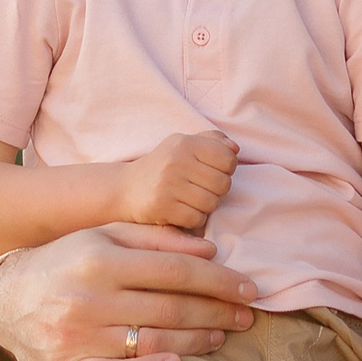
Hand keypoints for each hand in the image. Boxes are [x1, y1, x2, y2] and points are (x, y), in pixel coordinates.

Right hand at [0, 223, 256, 360]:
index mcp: (99, 258)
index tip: (250, 288)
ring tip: (220, 335)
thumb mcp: (104, 236)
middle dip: (216, 312)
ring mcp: (76, 336)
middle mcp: (88, 297)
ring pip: (151, 342)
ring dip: (195, 342)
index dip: (219, 280)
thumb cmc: (68, 262)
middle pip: (169, 308)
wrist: (6, 301)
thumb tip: (210, 249)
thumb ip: (155, 237)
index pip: (175, 271)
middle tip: (246, 316)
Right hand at [117, 132, 238, 230]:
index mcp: (185, 143)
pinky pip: (196, 219)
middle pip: (223, 184)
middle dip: (216, 190)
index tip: (213, 172)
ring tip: (191, 200)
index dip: (227, 169)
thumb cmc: (164, 166)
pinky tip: (182, 211)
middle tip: (201, 189)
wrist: (126, 187)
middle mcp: (176, 161)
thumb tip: (235, 149)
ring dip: (205, 206)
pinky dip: (194, 219)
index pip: (228, 159)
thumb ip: (212, 141)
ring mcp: (167, 184)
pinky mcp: (161, 206)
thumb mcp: (183, 145)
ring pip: (211, 203)